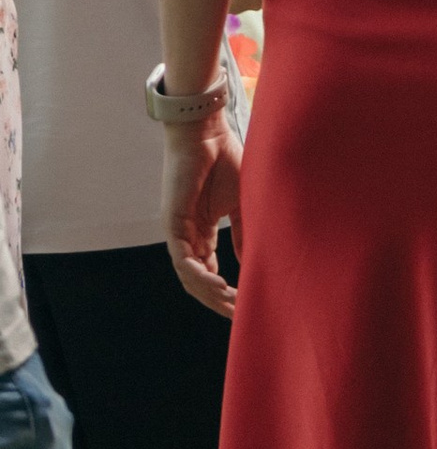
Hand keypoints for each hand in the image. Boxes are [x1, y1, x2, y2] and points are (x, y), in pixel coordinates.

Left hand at [165, 117, 241, 317]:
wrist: (207, 133)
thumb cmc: (225, 160)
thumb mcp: (243, 204)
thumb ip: (244, 234)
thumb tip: (251, 262)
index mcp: (202, 231)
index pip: (210, 271)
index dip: (226, 291)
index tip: (246, 306)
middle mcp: (187, 236)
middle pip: (198, 280)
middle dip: (218, 300)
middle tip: (240, 315)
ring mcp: (178, 231)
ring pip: (189, 276)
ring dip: (209, 294)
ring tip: (232, 305)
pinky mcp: (172, 223)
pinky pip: (182, 260)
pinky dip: (199, 276)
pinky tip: (219, 286)